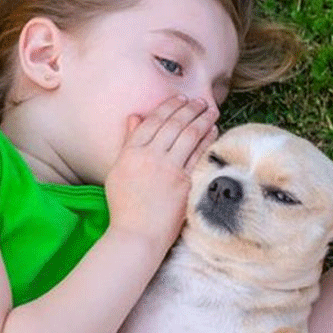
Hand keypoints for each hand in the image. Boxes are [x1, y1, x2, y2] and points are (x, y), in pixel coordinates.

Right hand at [104, 96, 218, 254]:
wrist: (137, 234)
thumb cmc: (125, 205)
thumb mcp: (118, 169)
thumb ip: (128, 141)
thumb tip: (136, 116)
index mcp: (131, 152)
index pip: (153, 121)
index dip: (169, 107)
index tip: (180, 99)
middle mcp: (150, 156)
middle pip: (173, 124)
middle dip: (190, 108)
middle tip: (200, 101)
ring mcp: (168, 169)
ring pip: (189, 135)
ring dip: (202, 119)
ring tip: (211, 110)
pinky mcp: (184, 182)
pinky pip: (199, 154)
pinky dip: (207, 139)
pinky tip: (213, 130)